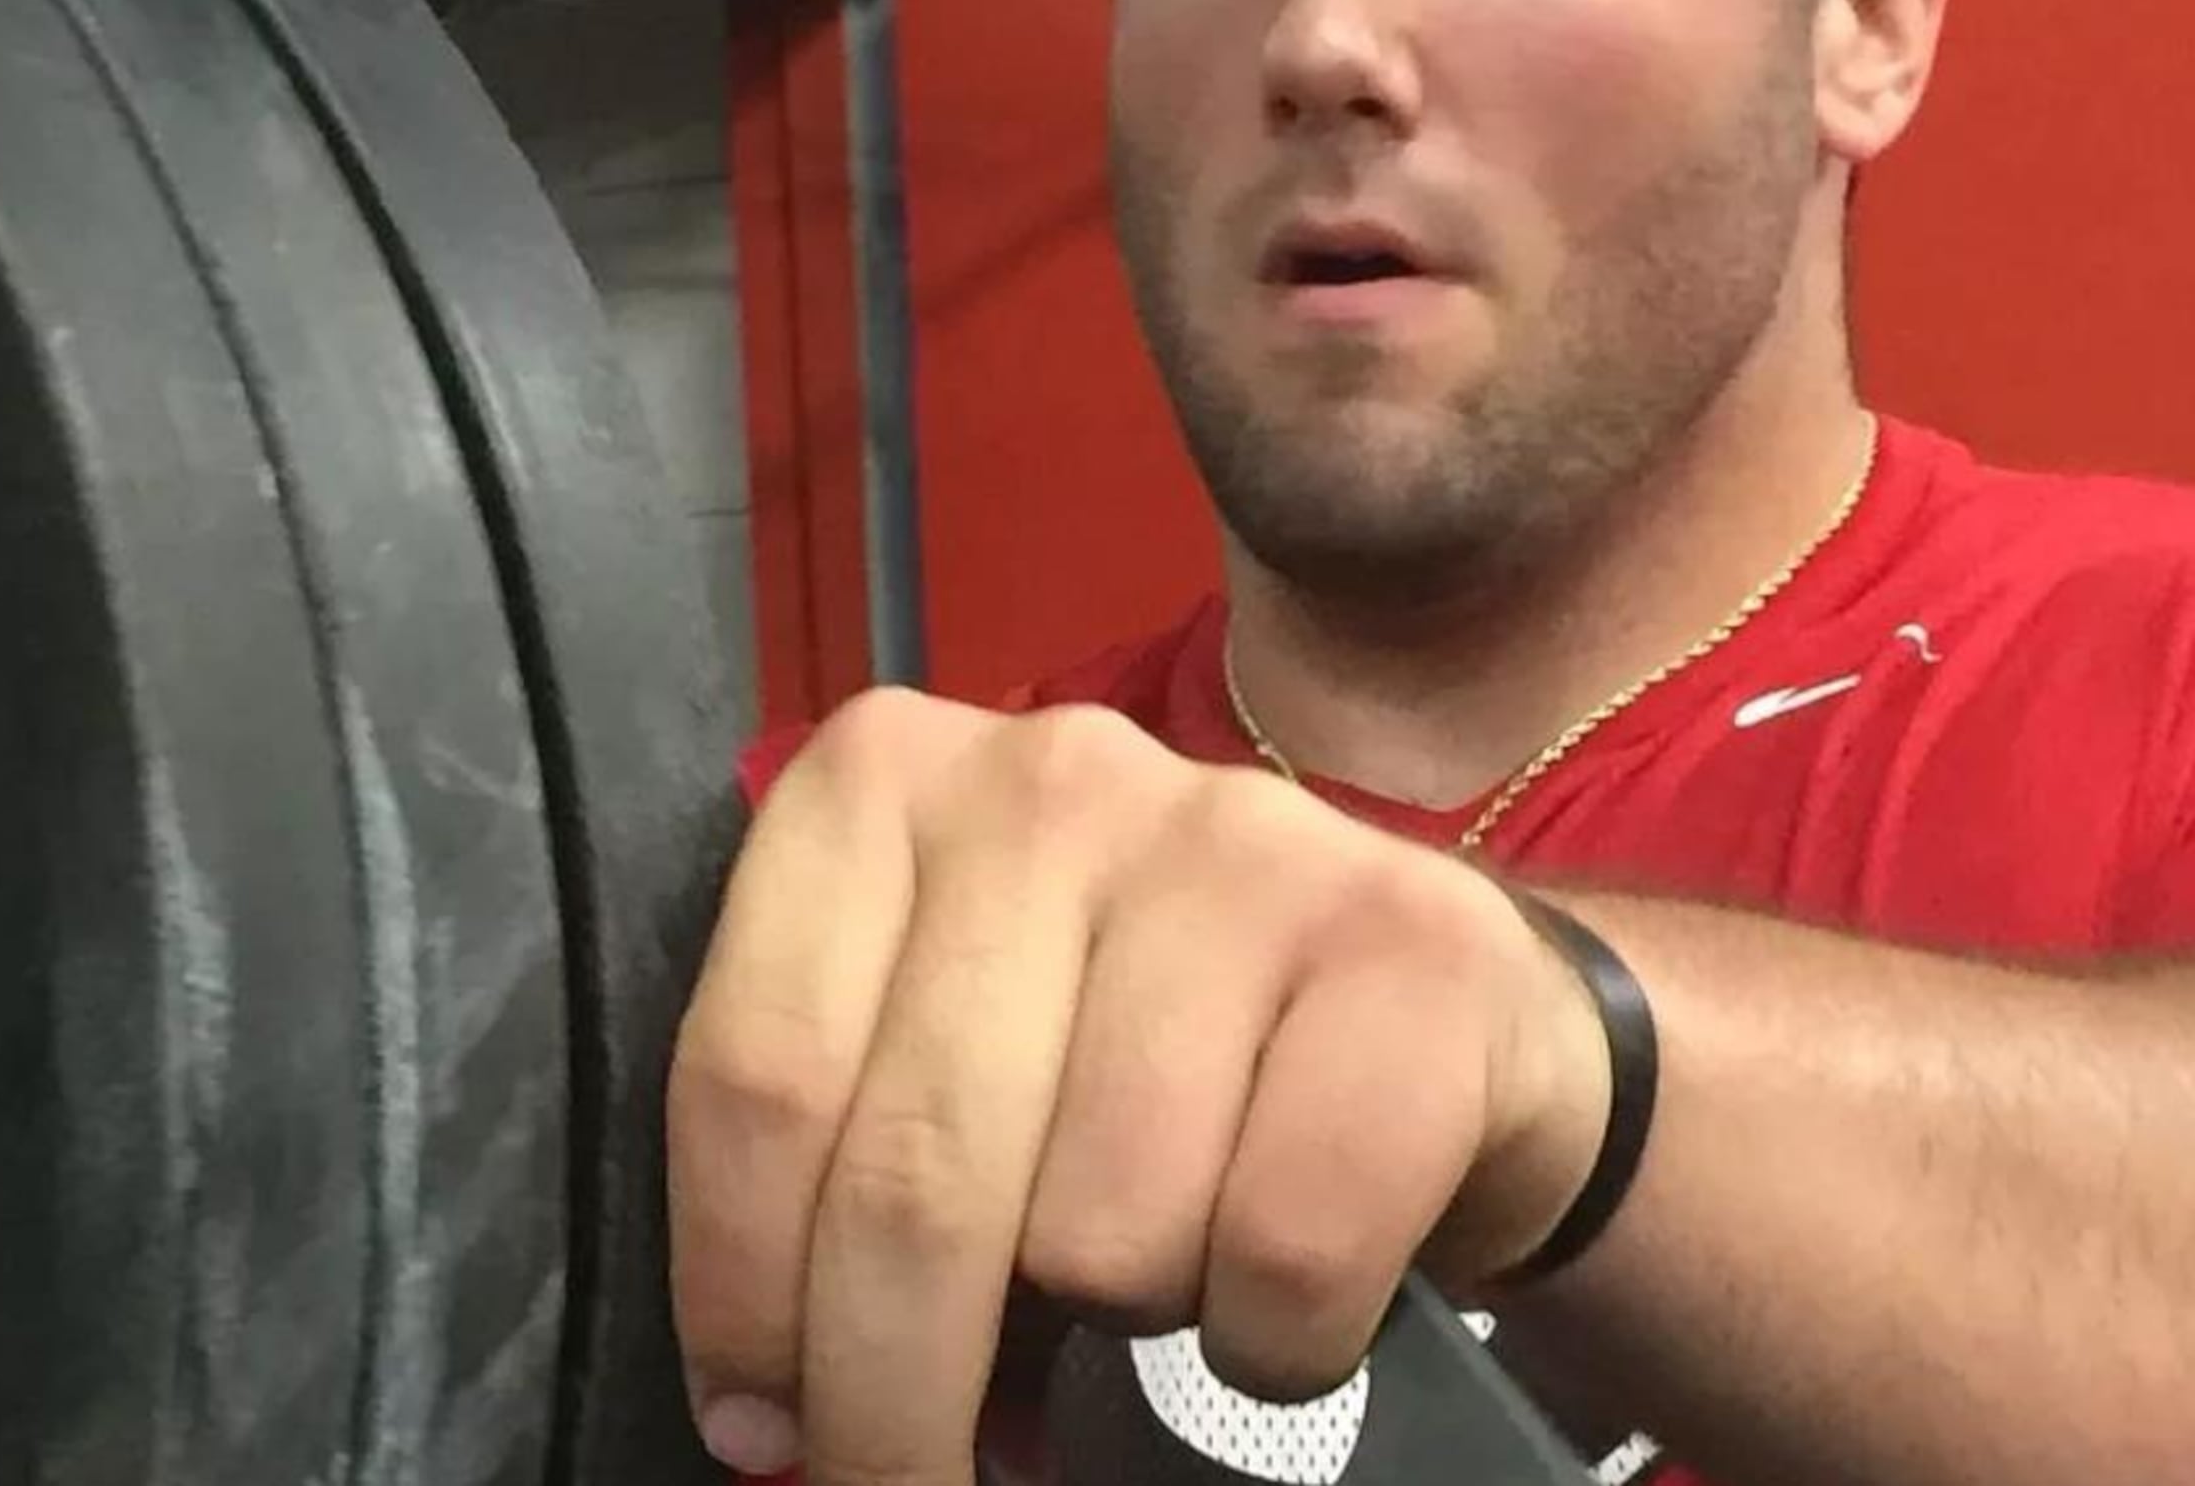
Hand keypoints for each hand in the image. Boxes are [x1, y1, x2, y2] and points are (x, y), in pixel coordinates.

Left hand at [667, 688, 1613, 1483]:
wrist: (1452, 1016)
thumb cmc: (1154, 1056)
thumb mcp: (956, 1050)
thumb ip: (846, 1158)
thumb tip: (771, 1416)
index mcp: (886, 783)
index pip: (754, 1078)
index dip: (742, 1297)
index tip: (762, 1428)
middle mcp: (1053, 778)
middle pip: (910, 1180)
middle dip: (893, 1396)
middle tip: (907, 1481)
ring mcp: (1244, 846)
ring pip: (1097, 1234)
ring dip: (1119, 1335)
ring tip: (1156, 1292)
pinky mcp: (1414, 947)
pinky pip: (1283, 1251)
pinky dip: (1273, 1341)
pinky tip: (1276, 1306)